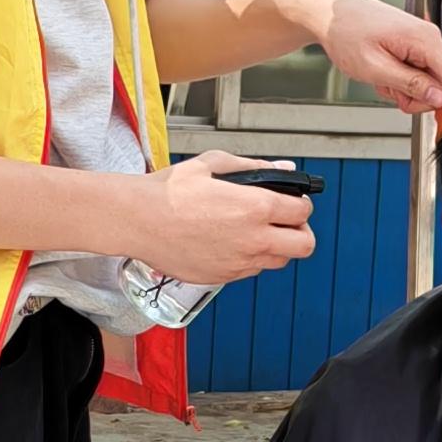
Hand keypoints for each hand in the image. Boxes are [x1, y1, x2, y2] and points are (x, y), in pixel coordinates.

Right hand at [133, 154, 315, 284]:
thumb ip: (255, 167)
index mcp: (255, 207)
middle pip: (304, 245)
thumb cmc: (169, 191)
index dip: (301, 203)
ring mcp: (238, 263)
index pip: (303, 211)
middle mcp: (252, 240)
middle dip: (301, 231)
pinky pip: (251, 271)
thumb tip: (283, 170)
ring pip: (279, 261)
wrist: (138, 220)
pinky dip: (250, 258)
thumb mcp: (214, 164)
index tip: (293, 201)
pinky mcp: (222, 278)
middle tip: (287, 222)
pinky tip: (232, 242)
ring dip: (277, 246)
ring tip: (257, 232)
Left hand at [303, 0, 441, 112]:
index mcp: (425, 40)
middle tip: (394, 93)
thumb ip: (411, 84)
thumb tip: (438, 99)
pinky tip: (384, 73)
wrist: (329, 15)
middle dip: (420, 97)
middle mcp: (428, 38)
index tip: (434, 115)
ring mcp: (422, 41)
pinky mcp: (413, 46)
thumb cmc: (345, 33)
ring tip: (383, 79)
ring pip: (429, 81)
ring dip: (407, 90)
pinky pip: (418, 73)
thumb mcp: (375, 67)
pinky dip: (401, 80)